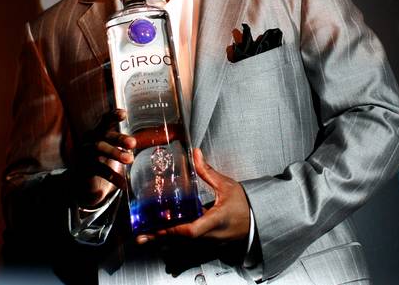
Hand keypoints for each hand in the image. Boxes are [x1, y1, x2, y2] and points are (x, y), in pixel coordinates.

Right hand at [77, 108, 135, 207]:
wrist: (86, 183)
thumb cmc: (105, 160)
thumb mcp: (115, 150)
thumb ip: (129, 144)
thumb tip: (158, 139)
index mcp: (99, 132)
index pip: (105, 121)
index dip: (113, 116)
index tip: (124, 114)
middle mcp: (90, 140)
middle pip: (104, 135)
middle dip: (119, 138)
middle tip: (133, 143)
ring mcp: (85, 153)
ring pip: (99, 150)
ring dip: (116, 153)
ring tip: (130, 159)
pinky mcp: (84, 168)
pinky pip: (99, 171)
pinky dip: (113, 177)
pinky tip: (124, 184)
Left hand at [136, 148, 250, 246]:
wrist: (258, 219)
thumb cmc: (244, 204)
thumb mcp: (226, 185)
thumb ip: (208, 172)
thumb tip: (195, 154)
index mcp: (216, 220)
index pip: (193, 229)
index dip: (174, 229)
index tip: (158, 227)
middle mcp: (211, 234)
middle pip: (182, 240)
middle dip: (161, 237)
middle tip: (141, 235)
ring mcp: (209, 240)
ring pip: (183, 243)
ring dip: (165, 239)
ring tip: (145, 235)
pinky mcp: (208, 241)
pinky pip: (188, 242)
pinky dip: (174, 238)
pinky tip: (162, 233)